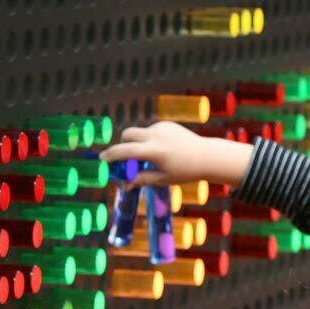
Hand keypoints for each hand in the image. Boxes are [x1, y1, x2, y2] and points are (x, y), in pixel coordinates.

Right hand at [99, 121, 253, 186]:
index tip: (102, 159)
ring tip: (153, 157)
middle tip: (126, 158)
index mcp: (155, 152)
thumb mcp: (163, 179)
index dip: (111, 155)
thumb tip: (124, 185)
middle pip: (127, 134)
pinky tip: (165, 149)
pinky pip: (151, 131)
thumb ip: (142, 180)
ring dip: (138, 143)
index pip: (125, 151)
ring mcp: (162, 128)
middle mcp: (156, 136)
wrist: (207, 156)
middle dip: (122, 144)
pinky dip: (150, 139)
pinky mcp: (167, 124)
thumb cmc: (185, 172)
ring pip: (140, 133)